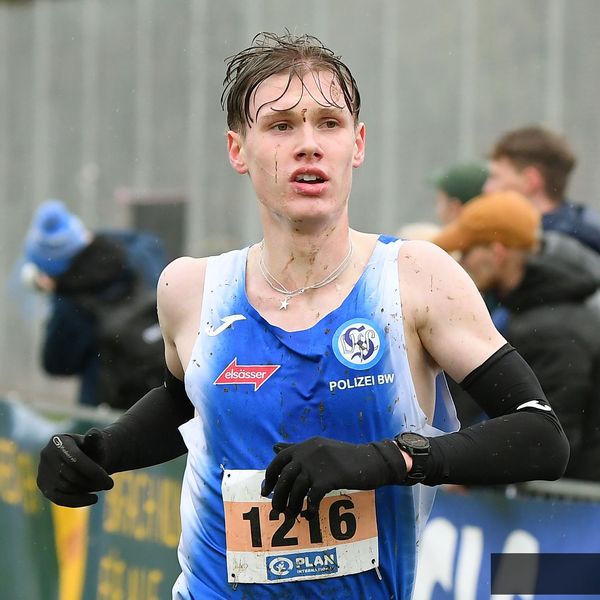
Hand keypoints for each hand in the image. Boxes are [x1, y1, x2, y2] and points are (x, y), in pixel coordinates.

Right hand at [37, 431, 113, 507]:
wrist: (87, 457)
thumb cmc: (94, 449)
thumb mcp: (97, 443)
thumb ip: (96, 439)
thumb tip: (93, 433)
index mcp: (59, 440)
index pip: (75, 459)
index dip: (93, 472)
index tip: (109, 482)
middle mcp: (46, 454)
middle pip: (71, 475)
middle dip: (92, 482)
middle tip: (108, 484)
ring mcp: (42, 470)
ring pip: (66, 488)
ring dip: (87, 490)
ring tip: (100, 486)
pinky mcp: (43, 485)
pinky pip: (58, 499)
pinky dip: (77, 501)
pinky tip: (93, 499)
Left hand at [261, 436, 406, 519]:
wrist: (371, 460)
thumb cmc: (345, 457)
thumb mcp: (320, 447)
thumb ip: (297, 448)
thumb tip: (274, 447)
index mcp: (305, 445)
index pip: (278, 460)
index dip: (270, 477)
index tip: (267, 492)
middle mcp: (308, 453)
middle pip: (284, 478)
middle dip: (278, 497)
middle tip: (278, 510)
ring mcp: (318, 465)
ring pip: (295, 490)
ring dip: (291, 506)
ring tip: (292, 516)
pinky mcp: (328, 478)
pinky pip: (312, 498)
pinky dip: (309, 509)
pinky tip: (310, 515)